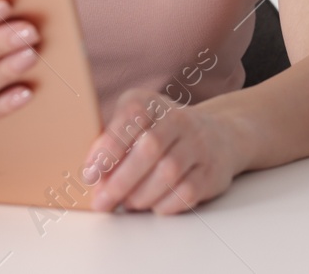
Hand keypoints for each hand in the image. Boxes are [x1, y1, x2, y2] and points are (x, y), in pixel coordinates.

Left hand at [83, 89, 244, 214]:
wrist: (217, 136)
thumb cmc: (161, 133)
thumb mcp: (136, 124)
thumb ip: (113, 142)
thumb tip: (92, 174)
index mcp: (151, 103)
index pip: (130, 118)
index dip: (108, 147)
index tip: (91, 174)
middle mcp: (178, 119)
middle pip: (150, 149)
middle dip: (121, 181)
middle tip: (102, 201)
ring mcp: (198, 145)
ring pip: (168, 173)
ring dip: (141, 195)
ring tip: (128, 203)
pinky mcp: (212, 171)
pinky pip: (186, 193)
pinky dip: (164, 204)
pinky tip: (154, 205)